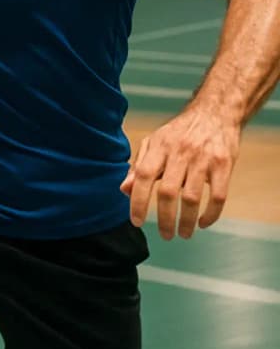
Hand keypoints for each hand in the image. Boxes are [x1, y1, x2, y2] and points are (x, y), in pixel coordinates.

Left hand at [120, 107, 240, 239]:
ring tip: (183, 233)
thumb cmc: (180, 132)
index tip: (136, 222)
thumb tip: (124, 190)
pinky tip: (203, 223)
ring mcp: (203, 158)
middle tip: (165, 235)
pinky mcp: (223, 164)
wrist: (214, 113)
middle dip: (165, 219)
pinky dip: (210, 215)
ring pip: (192, 198)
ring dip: (187, 222)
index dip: (138, 200)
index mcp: (160, 146)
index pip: (144, 175)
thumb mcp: (155, 142)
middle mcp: (180, 152)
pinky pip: (218, 197)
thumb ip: (139, 166)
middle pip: (168, 192)